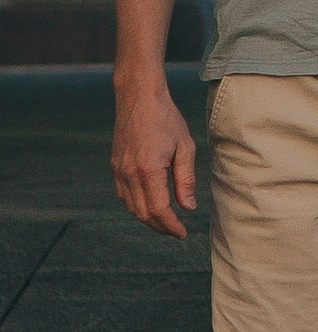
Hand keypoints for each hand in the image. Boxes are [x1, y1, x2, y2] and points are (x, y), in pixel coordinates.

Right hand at [112, 80, 197, 239]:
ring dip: (148, 218)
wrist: (138, 98)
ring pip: (131, 207)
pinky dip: (137, 206)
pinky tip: (150, 205)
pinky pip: (124, 196)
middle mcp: (129, 174)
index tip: (183, 234)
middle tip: (177, 231)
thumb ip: (186, 180)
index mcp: (148, 170)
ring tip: (166, 222)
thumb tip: (188, 208)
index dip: (171, 226)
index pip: (159, 209)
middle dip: (160, 227)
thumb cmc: (166, 119)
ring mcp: (119, 171)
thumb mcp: (185, 147)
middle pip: (143, 213)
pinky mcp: (115, 166)